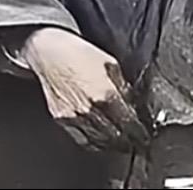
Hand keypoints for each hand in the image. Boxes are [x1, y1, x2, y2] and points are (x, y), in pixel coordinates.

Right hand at [21, 27, 146, 152]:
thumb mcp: (109, 62)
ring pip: (99, 142)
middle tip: (136, 141)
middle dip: (128, 141)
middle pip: (116, 138)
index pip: (131, 125)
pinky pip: (82, 138)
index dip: (140, 132)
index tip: (145, 134)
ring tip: (120, 142)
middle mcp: (90, 109)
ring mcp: (74, 117)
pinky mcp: (61, 119)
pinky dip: (93, 141)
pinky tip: (100, 138)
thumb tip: (133, 102)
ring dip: (112, 143)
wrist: (47, 50)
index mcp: (106, 94)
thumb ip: (122, 85)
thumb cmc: (78, 51)